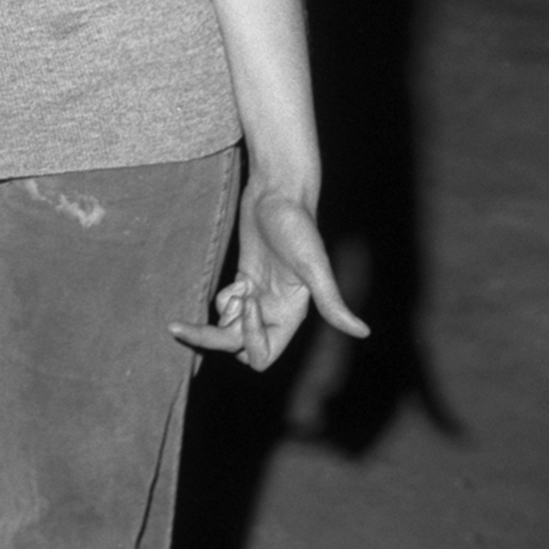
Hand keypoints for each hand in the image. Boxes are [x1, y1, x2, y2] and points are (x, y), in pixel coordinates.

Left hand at [170, 186, 367, 370]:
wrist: (278, 192)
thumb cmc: (298, 225)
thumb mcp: (313, 265)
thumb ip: (332, 302)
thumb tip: (364, 333)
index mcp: (289, 316)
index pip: (261, 356)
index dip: (247, 338)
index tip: (248, 299)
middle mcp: (273, 312)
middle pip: (237, 346)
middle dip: (215, 339)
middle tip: (184, 326)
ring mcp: (258, 296)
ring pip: (230, 329)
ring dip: (220, 318)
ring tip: (237, 289)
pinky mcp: (245, 278)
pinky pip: (228, 308)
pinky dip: (224, 301)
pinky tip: (237, 282)